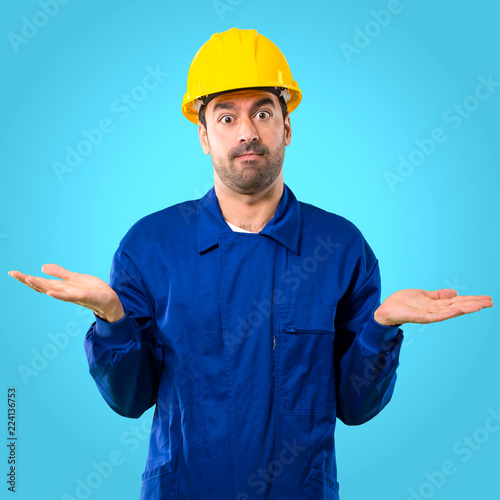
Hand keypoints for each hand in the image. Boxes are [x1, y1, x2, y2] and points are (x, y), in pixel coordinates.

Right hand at [8, 264, 124, 322]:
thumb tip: (42, 267)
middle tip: (14, 274)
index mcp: (61, 287)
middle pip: (43, 286)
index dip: (27, 278)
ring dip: (41, 286)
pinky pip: (69, 296)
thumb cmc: (92, 290)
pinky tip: (50, 292)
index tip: (12, 272)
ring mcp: (73, 295)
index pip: (41, 282)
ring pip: (54, 290)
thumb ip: (60, 273)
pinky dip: (59, 294)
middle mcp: (64, 292)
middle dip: (28, 280)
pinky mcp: (83, 296)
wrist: (109, 300)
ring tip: (28, 279)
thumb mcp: (74, 278)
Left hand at [373, 288, 492, 325]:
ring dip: (464, 308)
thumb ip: (438, 295)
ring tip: (479, 306)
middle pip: (458, 307)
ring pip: (450, 311)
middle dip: (474, 304)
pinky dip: (446, 313)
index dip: (472, 300)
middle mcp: (435, 310)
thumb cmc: (403, 303)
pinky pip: (435, 316)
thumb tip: (455, 293)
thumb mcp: (424, 295)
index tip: (487, 299)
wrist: (386, 309)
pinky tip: (456, 310)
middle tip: (490, 302)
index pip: (458, 302)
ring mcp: (429, 314)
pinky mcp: (420, 317)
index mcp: (437, 305)